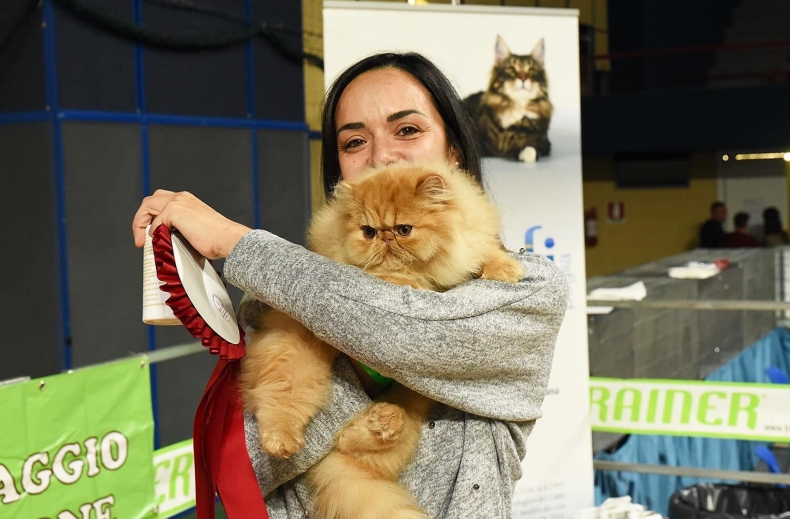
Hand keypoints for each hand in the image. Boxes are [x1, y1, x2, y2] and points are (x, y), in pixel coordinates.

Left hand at [132, 190, 250, 258]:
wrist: (227, 239)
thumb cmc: (217, 239)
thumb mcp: (194, 230)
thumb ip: (180, 230)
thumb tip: (165, 241)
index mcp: (188, 201)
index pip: (161, 202)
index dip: (151, 218)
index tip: (149, 235)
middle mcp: (182, 198)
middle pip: (151, 200)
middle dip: (141, 218)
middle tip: (141, 236)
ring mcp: (177, 202)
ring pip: (148, 206)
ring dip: (141, 224)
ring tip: (142, 240)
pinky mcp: (174, 211)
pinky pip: (155, 222)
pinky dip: (154, 232)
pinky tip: (159, 241)